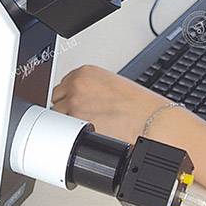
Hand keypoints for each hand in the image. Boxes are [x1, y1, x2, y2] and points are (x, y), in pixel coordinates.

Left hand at [52, 65, 173, 144]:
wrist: (149, 119)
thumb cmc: (139, 104)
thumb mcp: (112, 83)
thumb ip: (93, 86)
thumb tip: (84, 97)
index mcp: (85, 72)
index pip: (64, 83)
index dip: (70, 95)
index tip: (77, 101)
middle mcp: (77, 85)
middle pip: (57, 98)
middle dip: (67, 106)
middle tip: (83, 114)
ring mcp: (74, 105)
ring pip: (57, 115)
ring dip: (67, 120)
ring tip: (86, 124)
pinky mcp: (76, 124)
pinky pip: (64, 131)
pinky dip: (71, 134)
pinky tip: (85, 133)